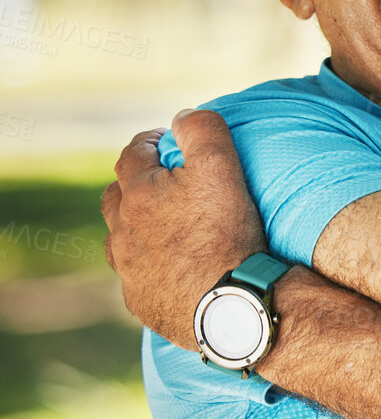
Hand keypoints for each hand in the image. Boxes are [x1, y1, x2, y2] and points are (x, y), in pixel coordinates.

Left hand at [100, 109, 266, 348]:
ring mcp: (128, 270)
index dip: (148, 143)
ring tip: (165, 229)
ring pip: (119, 240)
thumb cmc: (225, 233)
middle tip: (163, 186)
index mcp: (137, 195)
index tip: (166, 142)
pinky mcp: (141, 301)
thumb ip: (202, 131)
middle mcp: (122, 232)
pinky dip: (150, 266)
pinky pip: (137, 277)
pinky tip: (173, 269)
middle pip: (115, 198)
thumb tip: (182, 115)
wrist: (228, 303)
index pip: (131, 155)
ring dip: (136, 229)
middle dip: (134, 186)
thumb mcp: (221, 168)